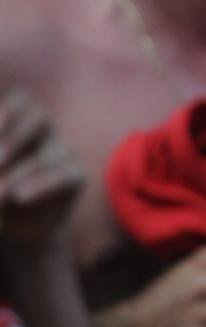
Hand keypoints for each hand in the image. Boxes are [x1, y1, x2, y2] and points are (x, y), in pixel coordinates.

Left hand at [0, 89, 83, 247]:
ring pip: (49, 151)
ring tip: (3, 189)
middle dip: (15, 137)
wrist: (17, 224)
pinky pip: (63, 174)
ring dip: (21, 171)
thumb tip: (0, 161)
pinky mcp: (76, 173)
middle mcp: (42, 129)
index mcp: (18, 120)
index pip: (19, 101)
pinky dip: (39, 185)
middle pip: (38, 115)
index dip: (4, 112)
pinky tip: (18, 196)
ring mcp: (61, 150)